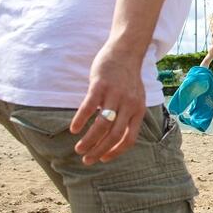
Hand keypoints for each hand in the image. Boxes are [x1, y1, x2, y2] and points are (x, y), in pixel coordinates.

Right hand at [70, 43, 145, 164]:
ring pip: (102, 125)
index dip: (116, 151)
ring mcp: (115, 95)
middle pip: (114, 135)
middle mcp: (129, 105)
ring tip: (79, 149)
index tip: (103, 159)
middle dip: (99, 151)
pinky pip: (89, 107)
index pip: (129, 139)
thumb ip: (129, 114)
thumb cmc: (128, 77)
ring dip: (89, 141)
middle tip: (86, 160)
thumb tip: (118, 136)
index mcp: (138, 111)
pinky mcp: (101, 86)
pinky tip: (74, 129)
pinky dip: (81, 120)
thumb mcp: (136, 98)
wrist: (125, 52)